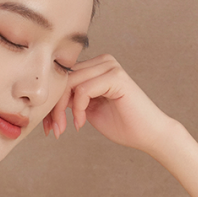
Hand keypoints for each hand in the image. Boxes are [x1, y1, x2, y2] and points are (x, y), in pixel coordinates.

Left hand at [40, 52, 197, 196]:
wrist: (149, 135)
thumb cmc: (123, 125)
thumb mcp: (89, 110)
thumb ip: (72, 99)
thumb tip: (48, 99)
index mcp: (96, 67)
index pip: (63, 78)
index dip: (52, 101)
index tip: (48, 126)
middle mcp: (103, 62)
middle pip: (63, 79)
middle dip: (53, 107)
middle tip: (53, 130)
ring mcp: (110, 66)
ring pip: (70, 83)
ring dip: (61, 110)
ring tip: (65, 129)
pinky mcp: (115, 76)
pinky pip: (83, 89)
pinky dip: (77, 108)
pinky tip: (81, 123)